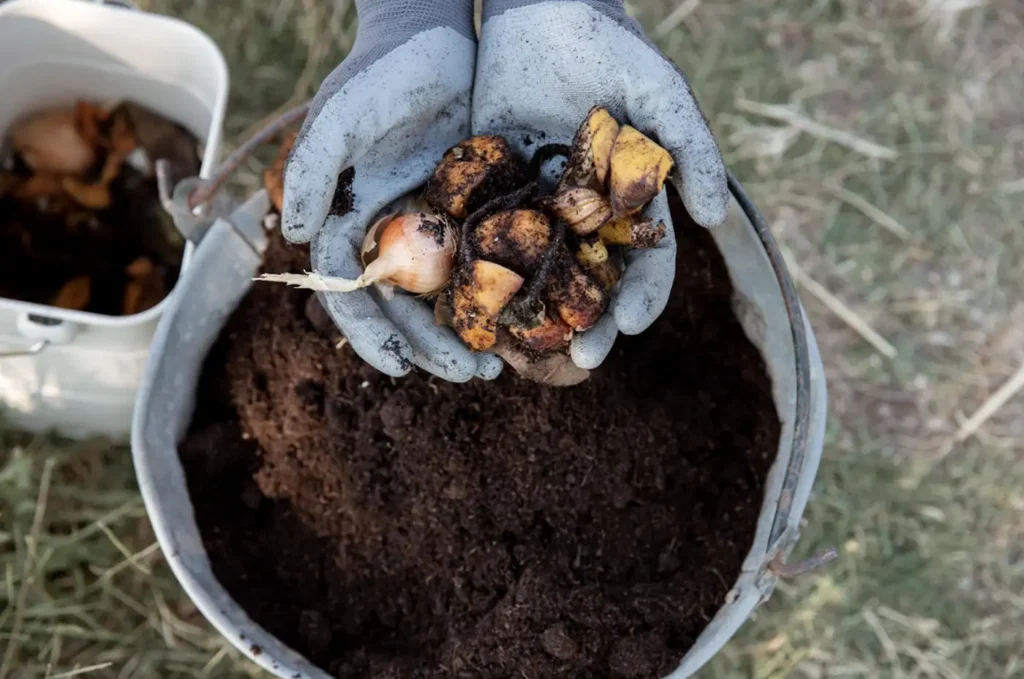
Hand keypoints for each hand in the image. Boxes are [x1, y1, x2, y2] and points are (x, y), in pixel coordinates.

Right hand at [281, 0, 501, 381]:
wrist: (435, 37)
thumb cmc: (381, 74)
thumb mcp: (344, 115)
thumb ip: (315, 169)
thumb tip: (299, 235)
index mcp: (351, 223)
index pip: (351, 293)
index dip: (371, 334)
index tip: (398, 368)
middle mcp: (390, 234)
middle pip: (404, 308)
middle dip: (431, 346)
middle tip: (473, 375)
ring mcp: (433, 227)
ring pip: (447, 296)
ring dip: (468, 333)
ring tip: (500, 365)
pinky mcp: (474, 213)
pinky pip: (486, 265)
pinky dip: (500, 295)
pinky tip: (526, 319)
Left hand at [474, 0, 727, 368]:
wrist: (539, 10)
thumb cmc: (610, 48)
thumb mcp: (660, 92)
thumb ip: (692, 150)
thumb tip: (715, 219)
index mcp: (629, 204)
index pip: (646, 264)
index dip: (642, 298)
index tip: (630, 326)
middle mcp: (584, 217)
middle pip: (591, 286)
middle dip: (590, 324)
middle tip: (581, 359)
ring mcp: (536, 209)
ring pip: (538, 275)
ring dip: (535, 315)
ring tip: (526, 349)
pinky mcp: (490, 193)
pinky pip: (486, 241)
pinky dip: (482, 276)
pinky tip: (474, 307)